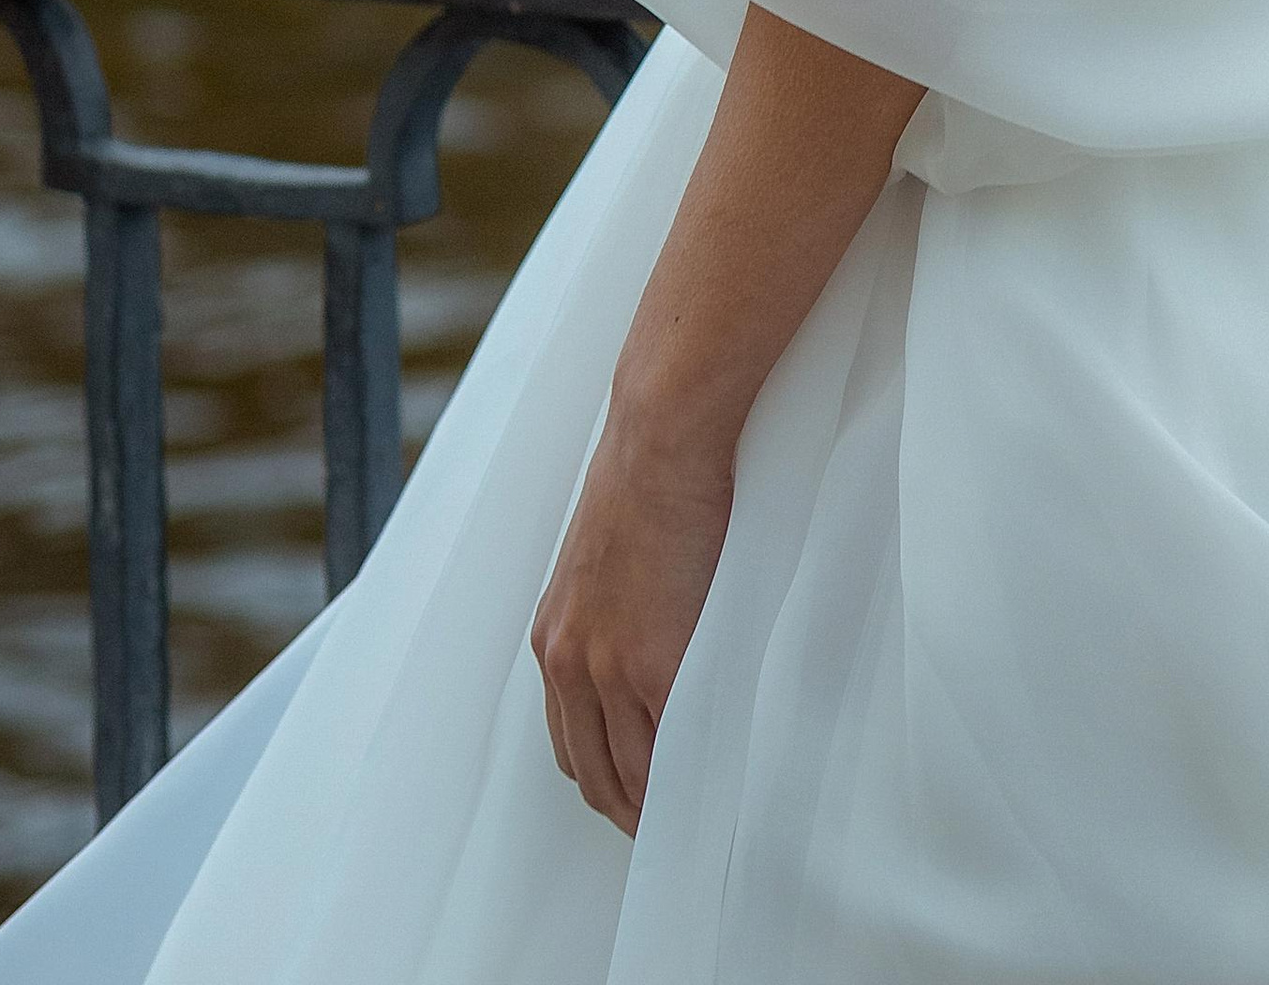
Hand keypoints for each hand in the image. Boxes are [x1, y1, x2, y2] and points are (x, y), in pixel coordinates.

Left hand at [531, 402, 735, 834]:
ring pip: (631, 774)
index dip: (604, 778)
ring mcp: (610, 668)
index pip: (570, 740)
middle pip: (592, 772)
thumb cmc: (646, 480)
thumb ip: (612, 610)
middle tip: (666, 828)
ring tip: (694, 821)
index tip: (635, 794)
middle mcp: (569, 661)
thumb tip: (647, 633)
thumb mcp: (604, 558)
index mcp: (555, 636)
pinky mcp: (655, 662)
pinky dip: (689, 779)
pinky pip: (671, 749)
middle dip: (627, 809)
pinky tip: (713, 785)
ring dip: (659, 806)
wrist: (661, 440)